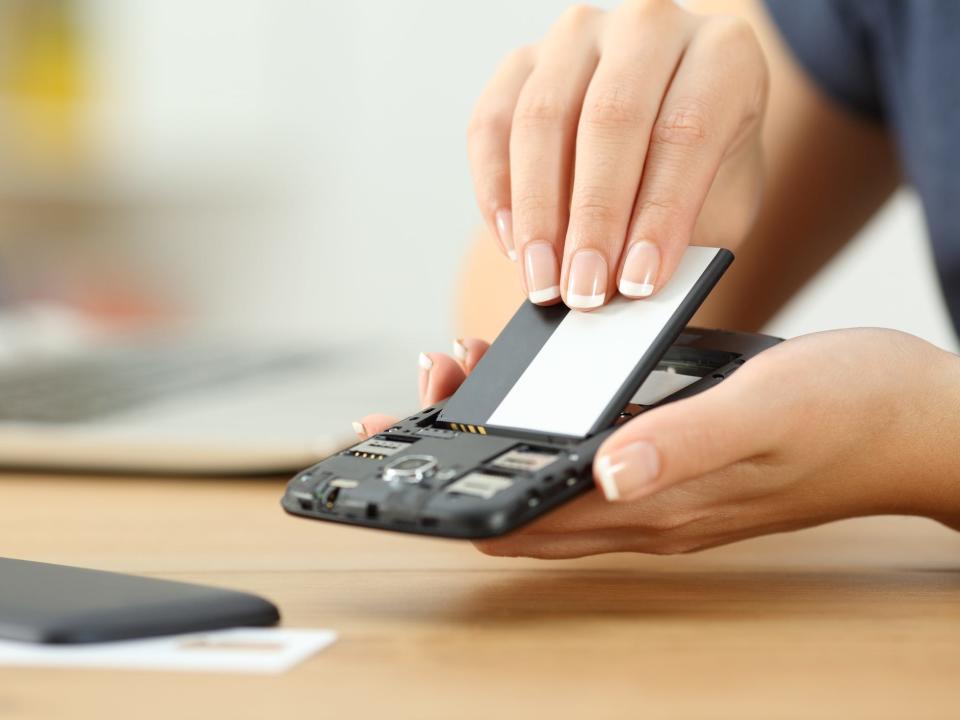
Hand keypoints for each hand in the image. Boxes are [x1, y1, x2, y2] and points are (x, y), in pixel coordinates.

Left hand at [358, 331, 959, 557]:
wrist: (917, 418)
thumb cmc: (851, 411)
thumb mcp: (766, 409)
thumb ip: (685, 443)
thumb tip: (605, 470)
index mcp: (657, 502)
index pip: (527, 520)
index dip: (454, 495)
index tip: (401, 449)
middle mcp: (646, 505)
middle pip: (522, 503)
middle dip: (456, 460)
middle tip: (418, 400)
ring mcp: (658, 486)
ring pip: (548, 479)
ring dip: (495, 438)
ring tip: (459, 378)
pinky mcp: (672, 458)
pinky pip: (585, 453)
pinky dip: (542, 423)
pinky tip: (532, 381)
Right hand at [467, 0, 767, 309]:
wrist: (664, 138)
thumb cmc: (701, 173)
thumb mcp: (718, 207)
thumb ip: (686, 240)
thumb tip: (630, 290)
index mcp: (724, 53)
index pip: (687, 130)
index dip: (659, 214)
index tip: (638, 282)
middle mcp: (651, 27)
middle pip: (611, 119)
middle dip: (593, 219)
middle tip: (583, 290)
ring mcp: (580, 37)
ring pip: (543, 118)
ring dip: (537, 213)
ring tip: (543, 280)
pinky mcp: (523, 61)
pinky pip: (492, 124)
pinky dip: (496, 192)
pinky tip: (512, 245)